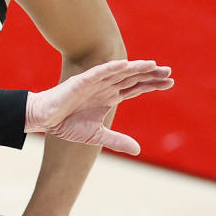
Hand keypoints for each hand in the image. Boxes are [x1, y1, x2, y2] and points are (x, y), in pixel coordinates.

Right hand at [25, 59, 172, 154]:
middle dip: (150, 74)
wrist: (45, 119)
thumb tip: (138, 150)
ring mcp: (94, 82)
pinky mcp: (81, 81)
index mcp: (110, 97)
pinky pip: (98, 72)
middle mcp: (105, 87)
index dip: (152, 84)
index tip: (170, 82)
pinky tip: (124, 64)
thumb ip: (118, 140)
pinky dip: (111, 68)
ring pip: (119, 72)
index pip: (136, 88)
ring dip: (135, 68)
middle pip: (132, 77)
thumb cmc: (67, 124)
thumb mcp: (97, 136)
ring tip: (153, 65)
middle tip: (169, 71)